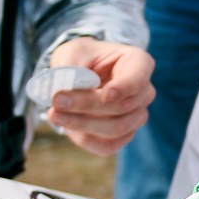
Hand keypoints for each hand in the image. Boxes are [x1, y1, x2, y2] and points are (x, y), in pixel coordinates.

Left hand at [43, 39, 155, 155]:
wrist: (82, 73)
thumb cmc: (82, 58)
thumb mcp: (74, 53)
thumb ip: (72, 70)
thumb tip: (66, 92)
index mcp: (139, 63)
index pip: (137, 78)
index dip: (124, 88)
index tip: (106, 94)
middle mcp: (144, 92)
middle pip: (122, 106)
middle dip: (86, 105)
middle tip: (57, 100)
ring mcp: (137, 116)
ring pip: (115, 129)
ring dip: (81, 124)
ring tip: (54, 115)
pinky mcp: (124, 135)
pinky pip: (108, 146)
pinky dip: (84, 138)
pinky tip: (66, 127)